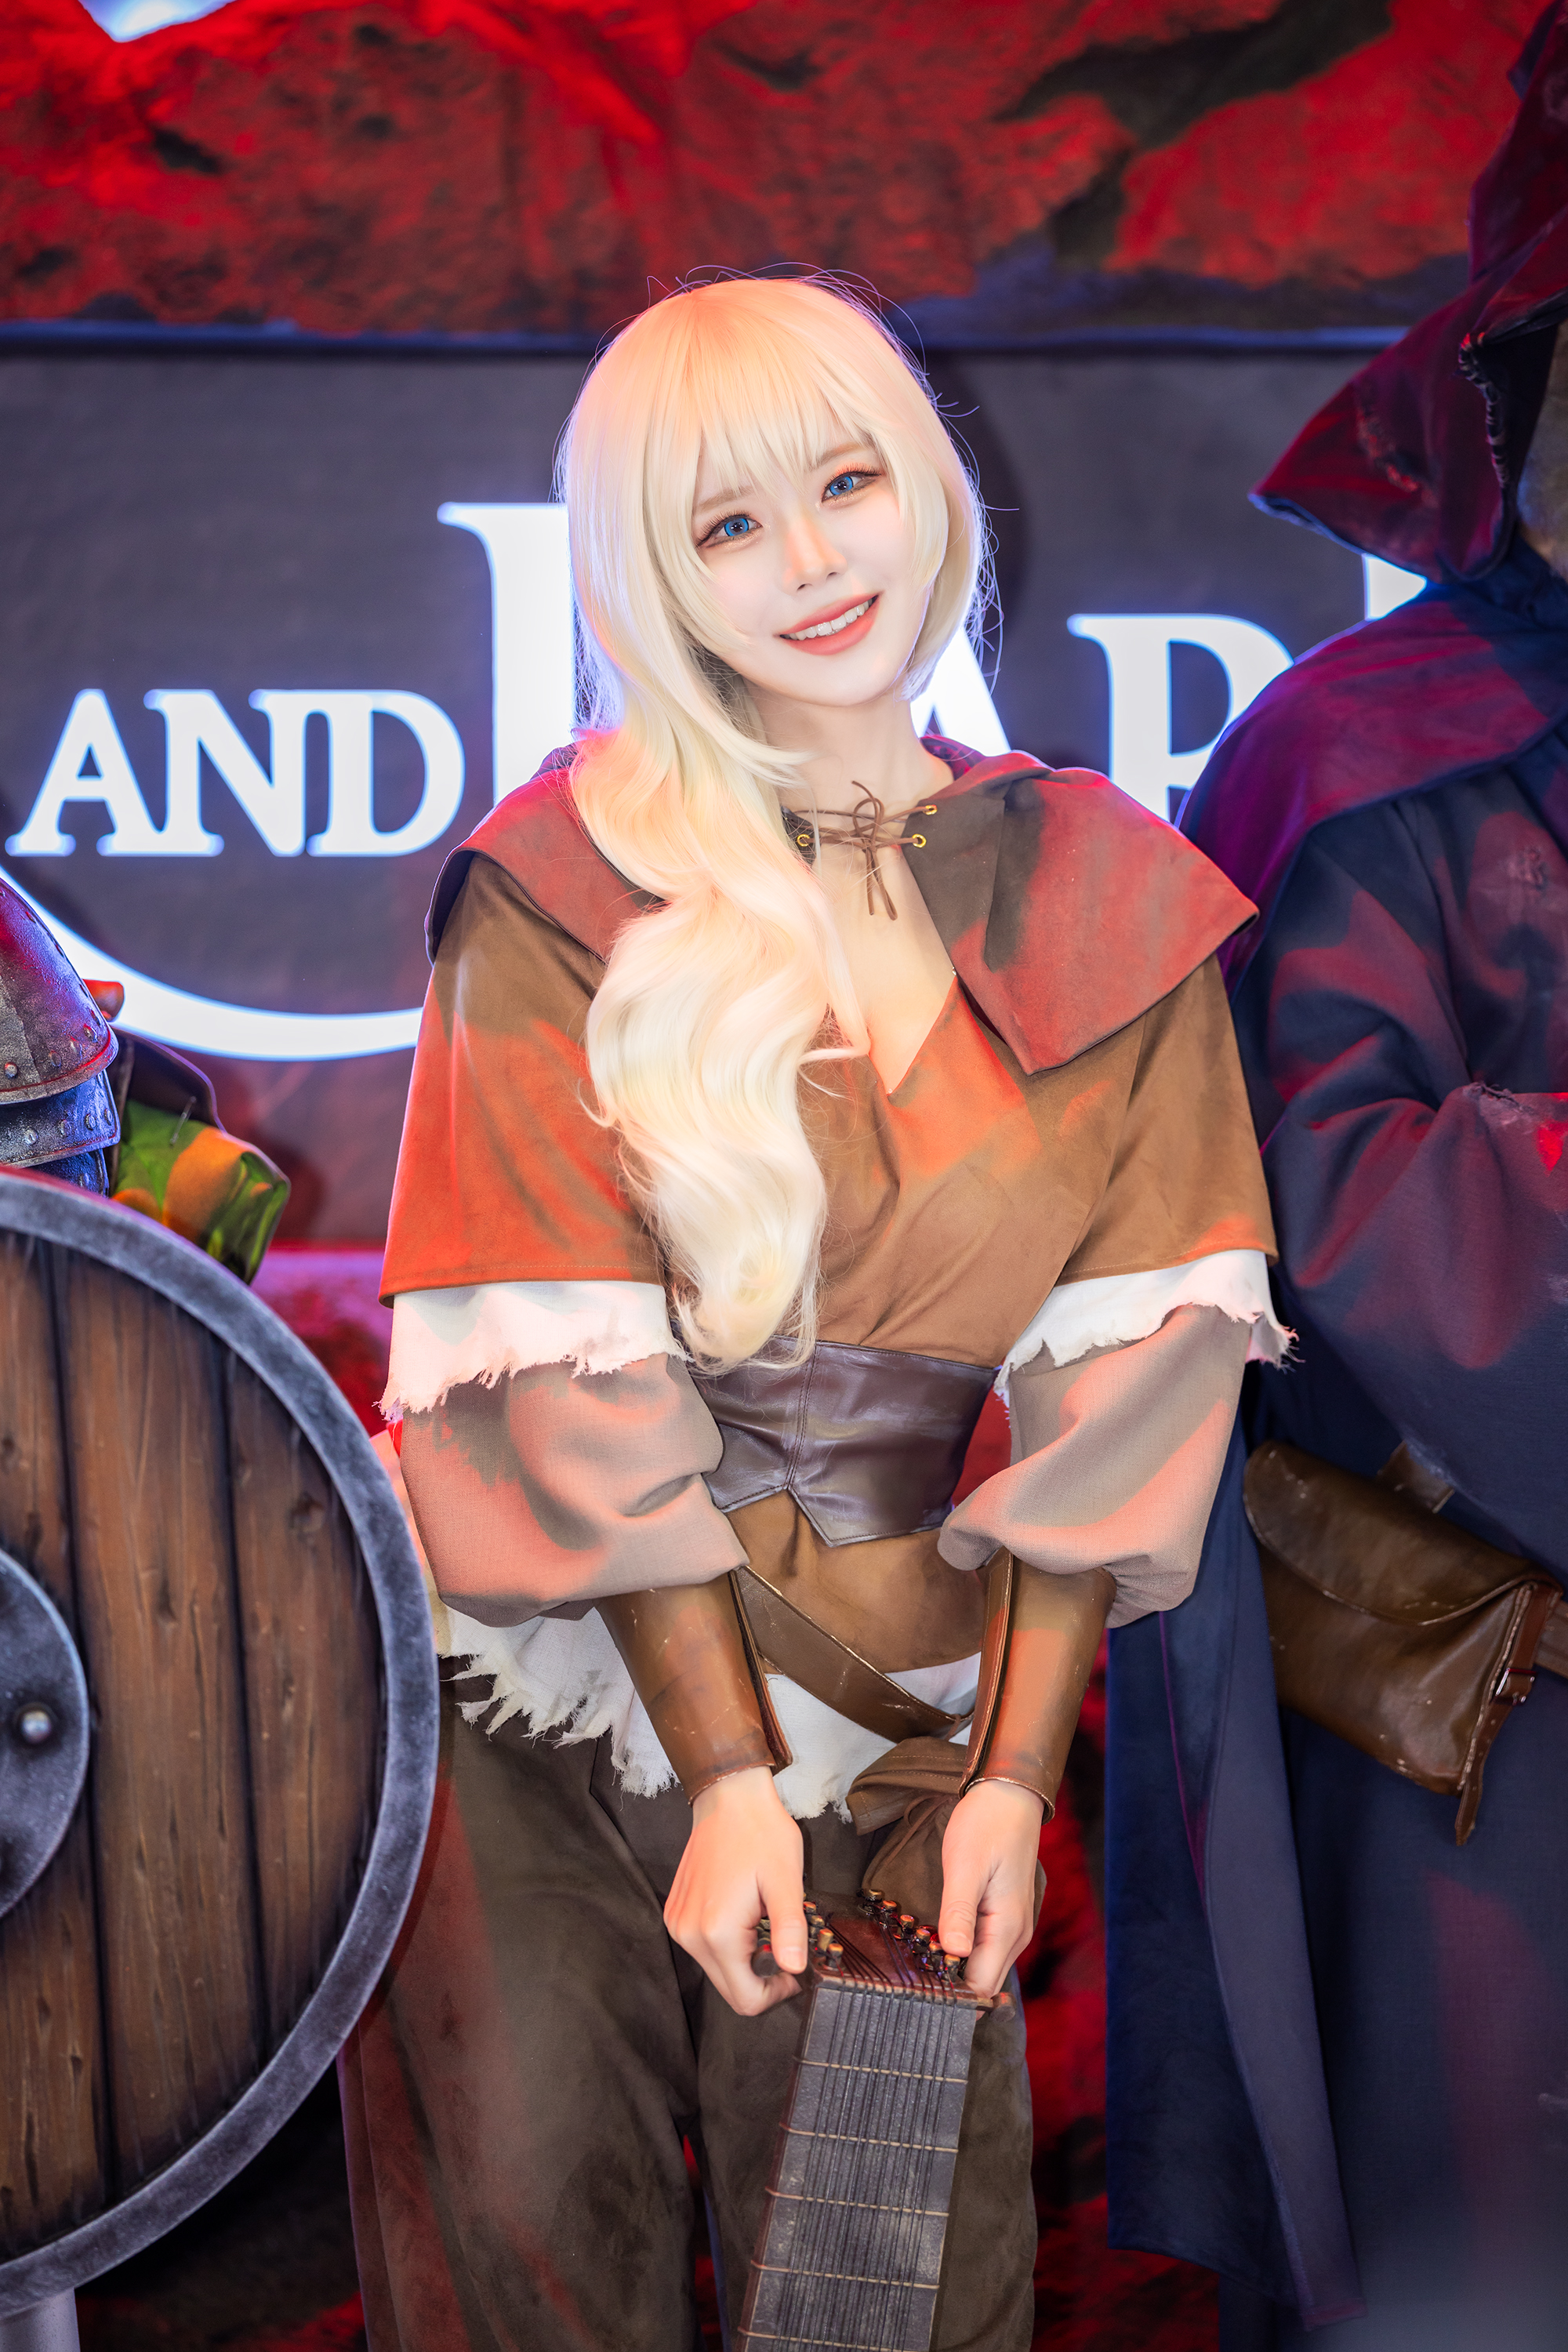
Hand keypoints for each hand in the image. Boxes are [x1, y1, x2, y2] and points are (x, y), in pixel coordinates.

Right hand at [665, 1767, 808, 2016]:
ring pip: (716, 1970)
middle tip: (784, 1944)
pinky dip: (728, 1942)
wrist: (728, 1797)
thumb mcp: (786, 1880)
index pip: (745, 1999)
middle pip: (729, 1989)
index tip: (795, 1968)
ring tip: (763, 1921)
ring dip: (744, 1959)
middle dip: (761, 1978)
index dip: (775, 1994)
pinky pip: (704, 1947)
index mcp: (717, 1933)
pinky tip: (743, 1912)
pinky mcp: (676, 1913)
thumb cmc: (761, 1833)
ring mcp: (678, 1924)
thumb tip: (795, 1970)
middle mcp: (689, 1934)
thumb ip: (790, 1929)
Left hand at [937, 1780, 1044, 1997]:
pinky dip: (961, 1950)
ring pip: (982, 1966)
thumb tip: (953, 1955)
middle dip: (949, 1983)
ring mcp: (1012, 1927)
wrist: (1009, 1797)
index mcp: (1008, 1929)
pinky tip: (938, 1938)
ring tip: (919, 1954)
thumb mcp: (965, 1866)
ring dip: (954, 1967)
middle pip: (982, 1982)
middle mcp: (1015, 1936)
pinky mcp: (1004, 1916)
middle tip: (910, 1971)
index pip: (980, 1986)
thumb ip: (959, 1912)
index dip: (950, 1991)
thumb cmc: (986, 1825)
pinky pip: (983, 1948)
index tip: (917, 1983)